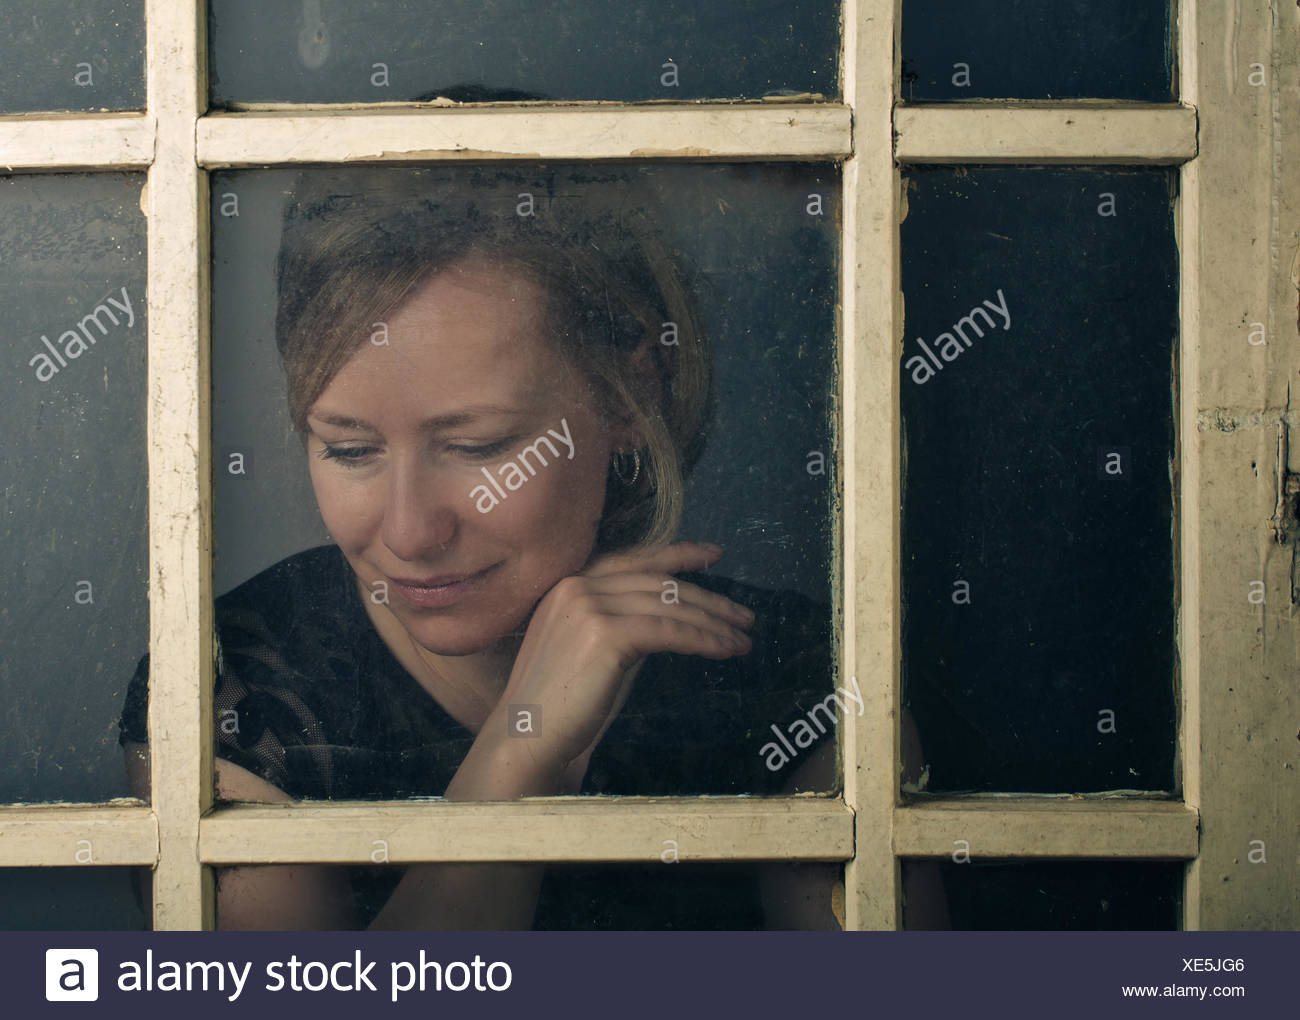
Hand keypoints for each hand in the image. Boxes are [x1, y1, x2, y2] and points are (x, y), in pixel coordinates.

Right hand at [486, 542, 754, 771]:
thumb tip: (671, 619)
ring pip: (669, 606)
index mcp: (569, 585)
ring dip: (714, 622)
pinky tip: (724, 650)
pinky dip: (703, 640)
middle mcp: (577, 587)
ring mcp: (589, 607)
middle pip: (658, 582)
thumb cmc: (560, 705)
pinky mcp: (605, 635)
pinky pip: (669, 632)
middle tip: (744, 614)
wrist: (525, 737)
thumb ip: (624, 626)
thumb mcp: (591, 650)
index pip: (634, 560)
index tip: (714, 554)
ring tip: (743, 638)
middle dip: (708, 597)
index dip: (678, 554)